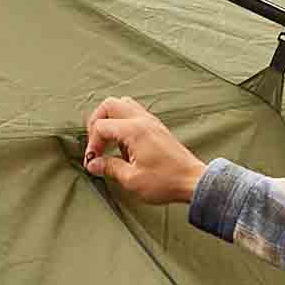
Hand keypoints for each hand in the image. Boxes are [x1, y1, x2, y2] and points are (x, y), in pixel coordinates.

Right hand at [76, 96, 205, 207]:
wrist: (192, 181)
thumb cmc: (167, 180)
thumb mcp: (132, 179)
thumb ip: (110, 167)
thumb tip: (94, 164)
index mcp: (134, 130)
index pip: (101, 126)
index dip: (92, 144)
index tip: (94, 161)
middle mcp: (142, 120)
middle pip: (109, 105)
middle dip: (96, 122)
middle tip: (96, 143)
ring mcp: (151, 121)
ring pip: (123, 104)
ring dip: (110, 120)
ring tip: (109, 142)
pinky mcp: (157, 127)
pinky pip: (134, 113)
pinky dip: (123, 123)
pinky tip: (124, 144)